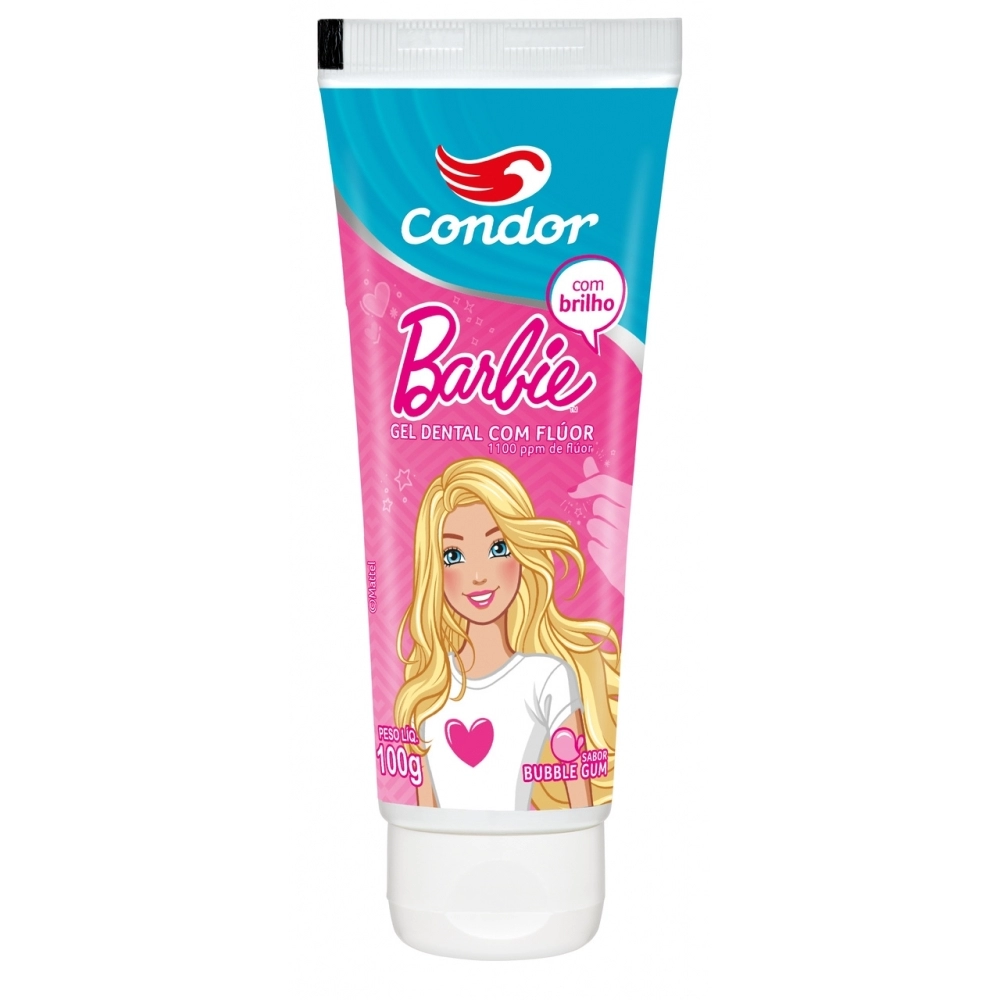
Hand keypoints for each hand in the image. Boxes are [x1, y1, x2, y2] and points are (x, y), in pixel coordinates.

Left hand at [569, 457, 631, 593]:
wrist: (657, 572)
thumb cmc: (642, 532)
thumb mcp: (632, 504)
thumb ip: (608, 484)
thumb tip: (588, 462)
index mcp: (640, 502)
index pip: (605, 484)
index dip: (588, 485)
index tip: (575, 491)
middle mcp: (631, 520)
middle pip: (599, 505)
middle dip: (605, 512)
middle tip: (621, 522)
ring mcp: (621, 542)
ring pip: (594, 525)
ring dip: (602, 530)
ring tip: (621, 538)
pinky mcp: (613, 563)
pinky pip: (593, 546)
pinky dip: (600, 549)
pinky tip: (616, 553)